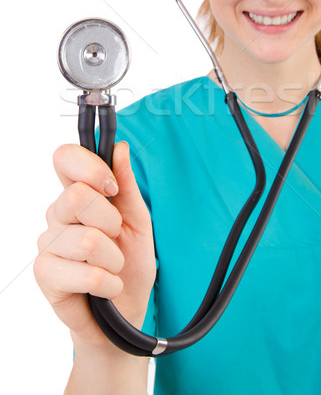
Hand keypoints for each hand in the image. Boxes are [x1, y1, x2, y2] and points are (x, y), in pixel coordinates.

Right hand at [34, 141, 155, 349]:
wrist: (125, 310)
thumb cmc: (130, 263)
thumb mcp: (138, 220)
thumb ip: (127, 185)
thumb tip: (120, 148)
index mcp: (78, 195)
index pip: (64, 158)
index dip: (89, 166)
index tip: (111, 186)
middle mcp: (57, 216)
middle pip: (77, 196)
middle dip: (110, 220)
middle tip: (115, 237)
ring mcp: (48, 245)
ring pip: (87, 240)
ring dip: (114, 259)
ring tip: (113, 267)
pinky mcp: (45, 275)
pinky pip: (86, 273)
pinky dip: (108, 283)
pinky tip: (107, 288)